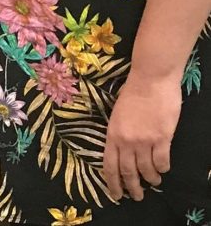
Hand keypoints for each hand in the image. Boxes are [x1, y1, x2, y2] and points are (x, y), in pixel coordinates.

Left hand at [103, 73, 181, 201]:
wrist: (151, 78)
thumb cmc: (133, 91)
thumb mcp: (117, 113)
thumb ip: (118, 133)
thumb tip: (122, 150)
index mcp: (113, 134)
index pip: (110, 166)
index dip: (113, 183)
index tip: (117, 194)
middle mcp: (127, 141)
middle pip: (128, 173)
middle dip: (132, 188)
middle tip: (137, 196)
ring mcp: (144, 141)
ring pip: (146, 170)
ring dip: (151, 179)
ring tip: (153, 181)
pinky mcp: (162, 138)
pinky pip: (162, 162)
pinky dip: (163, 168)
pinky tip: (163, 168)